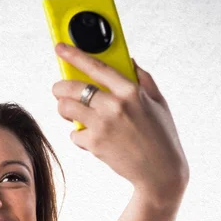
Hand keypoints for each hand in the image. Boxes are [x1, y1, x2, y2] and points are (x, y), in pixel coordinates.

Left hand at [52, 42, 189, 208]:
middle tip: (58, 90)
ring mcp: (103, 125)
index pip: (96, 66)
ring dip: (64, 110)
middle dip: (59, 87)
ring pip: (66, 108)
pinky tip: (91, 138)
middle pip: (72, 87)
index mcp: (131, 90)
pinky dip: (78, 135)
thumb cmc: (162, 137)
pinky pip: (74, 133)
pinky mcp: (95, 144)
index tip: (60, 47)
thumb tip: (130, 60)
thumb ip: (143, 79)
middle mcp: (115, 105)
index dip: (74, 54)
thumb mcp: (159, 103)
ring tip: (72, 113)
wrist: (160, 172)